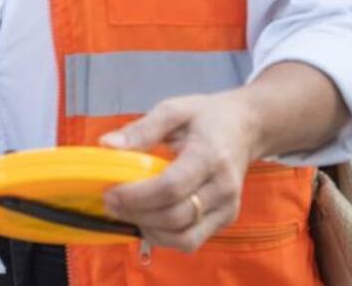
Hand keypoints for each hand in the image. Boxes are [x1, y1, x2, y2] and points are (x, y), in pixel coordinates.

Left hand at [100, 91, 259, 252]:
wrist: (245, 128)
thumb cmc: (205, 117)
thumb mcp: (173, 110)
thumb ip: (141, 129)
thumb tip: (106, 145)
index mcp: (210, 156)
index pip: (172, 187)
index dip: (137, 195)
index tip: (109, 192)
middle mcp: (223, 188)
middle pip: (176, 217)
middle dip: (137, 214)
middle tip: (109, 202)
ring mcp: (227, 208)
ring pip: (185, 238)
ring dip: (149, 230)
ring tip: (125, 212)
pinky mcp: (225, 220)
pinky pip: (192, 240)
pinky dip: (164, 236)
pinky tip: (146, 218)